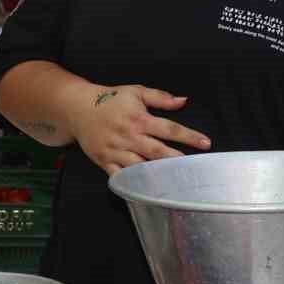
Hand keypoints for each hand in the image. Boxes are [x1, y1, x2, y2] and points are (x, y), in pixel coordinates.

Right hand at [68, 85, 210, 175]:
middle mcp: (129, 136)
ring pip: (140, 167)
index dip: (189, 136)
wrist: (78, 108)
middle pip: (157, 151)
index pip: (169, 129)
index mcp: (139, 118)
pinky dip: (132, 184)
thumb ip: (160, 97)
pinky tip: (146, 191)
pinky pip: (120, 176)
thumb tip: (183, 101)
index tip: (206, 144)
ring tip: (176, 183)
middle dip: (177, 160)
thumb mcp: (136, 92)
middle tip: (195, 169)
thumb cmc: (111, 99)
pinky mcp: (105, 161)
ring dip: (158, 175)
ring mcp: (116, 151)